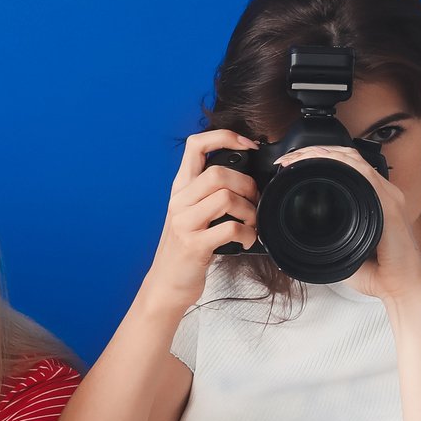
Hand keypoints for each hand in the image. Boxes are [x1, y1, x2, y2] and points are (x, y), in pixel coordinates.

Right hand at [148, 130, 258, 306]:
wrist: (166, 283)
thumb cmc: (185, 247)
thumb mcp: (191, 213)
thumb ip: (208, 193)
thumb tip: (246, 177)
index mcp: (180, 188)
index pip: (195, 145)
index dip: (225, 137)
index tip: (248, 146)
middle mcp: (179, 201)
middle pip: (218, 172)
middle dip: (247, 184)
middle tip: (254, 200)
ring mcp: (184, 222)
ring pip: (226, 197)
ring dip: (250, 210)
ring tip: (251, 222)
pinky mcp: (194, 244)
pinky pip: (230, 228)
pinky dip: (248, 234)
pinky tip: (247, 240)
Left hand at [286, 144, 420, 304]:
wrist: (401, 289)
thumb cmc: (377, 273)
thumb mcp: (343, 250)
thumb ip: (326, 239)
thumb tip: (296, 239)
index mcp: (374, 200)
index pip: (347, 167)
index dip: (320, 159)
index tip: (291, 165)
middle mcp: (383, 194)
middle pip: (348, 158)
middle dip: (315, 151)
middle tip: (288, 159)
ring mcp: (388, 197)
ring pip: (354, 160)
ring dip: (323, 152)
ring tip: (297, 156)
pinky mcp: (390, 205)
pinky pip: (365, 174)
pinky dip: (341, 162)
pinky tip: (322, 159)